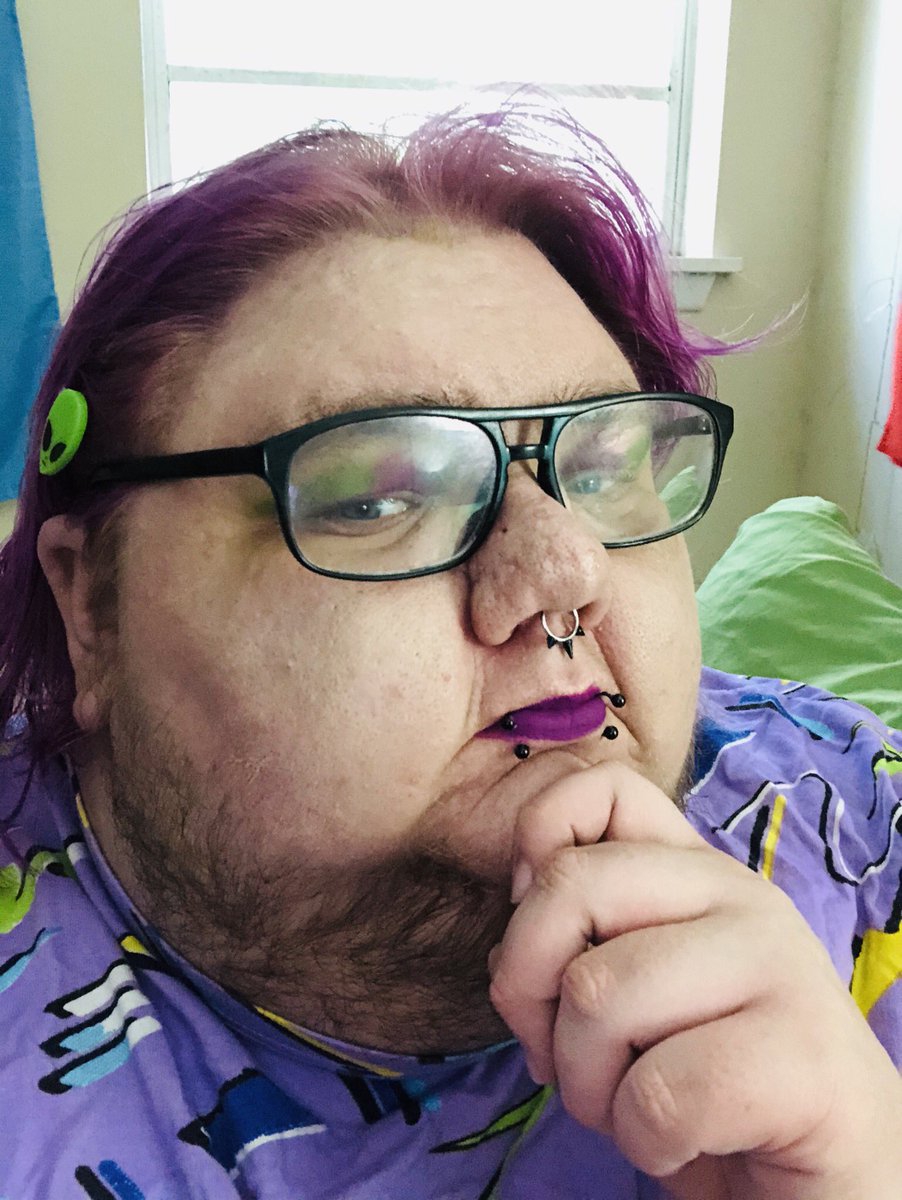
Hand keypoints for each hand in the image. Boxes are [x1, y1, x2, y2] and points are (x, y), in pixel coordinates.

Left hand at [488, 763, 901, 1198]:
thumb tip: (510, 941)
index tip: (546, 933)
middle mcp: (741, 895)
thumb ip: (572, 940)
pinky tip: (682, 1142)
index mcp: (695, 869)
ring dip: (586, 1083)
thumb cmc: (705, 1079)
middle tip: (560, 1053)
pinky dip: (642, 1140)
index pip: (603, 788)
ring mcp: (778, 965)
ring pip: (596, 995)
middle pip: (569, 885)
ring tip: (631, 1105)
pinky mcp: (801, 1057)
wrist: (829, 1173)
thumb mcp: (629, 992)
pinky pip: (655, 1094)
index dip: (536, 843)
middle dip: (527, 990)